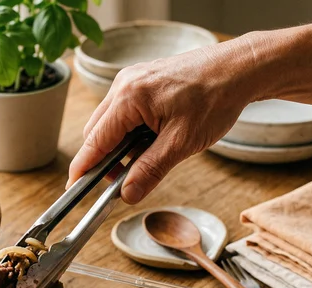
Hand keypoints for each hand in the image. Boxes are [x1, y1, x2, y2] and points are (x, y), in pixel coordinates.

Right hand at [69, 41, 261, 203]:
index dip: (83, 168)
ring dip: (119, 147)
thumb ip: (150, 170)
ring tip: (144, 161)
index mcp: (129, 97)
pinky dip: (130, 132)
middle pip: (97, 132)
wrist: (238, 69)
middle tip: (121, 183)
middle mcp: (124, 84)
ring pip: (110, 122)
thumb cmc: (215, 98)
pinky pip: (124, 112)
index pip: (95, 141)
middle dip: (104, 160)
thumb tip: (127, 194)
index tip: (74, 189)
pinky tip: (150, 142)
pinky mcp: (142, 81)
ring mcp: (132, 80)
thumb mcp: (182, 143)